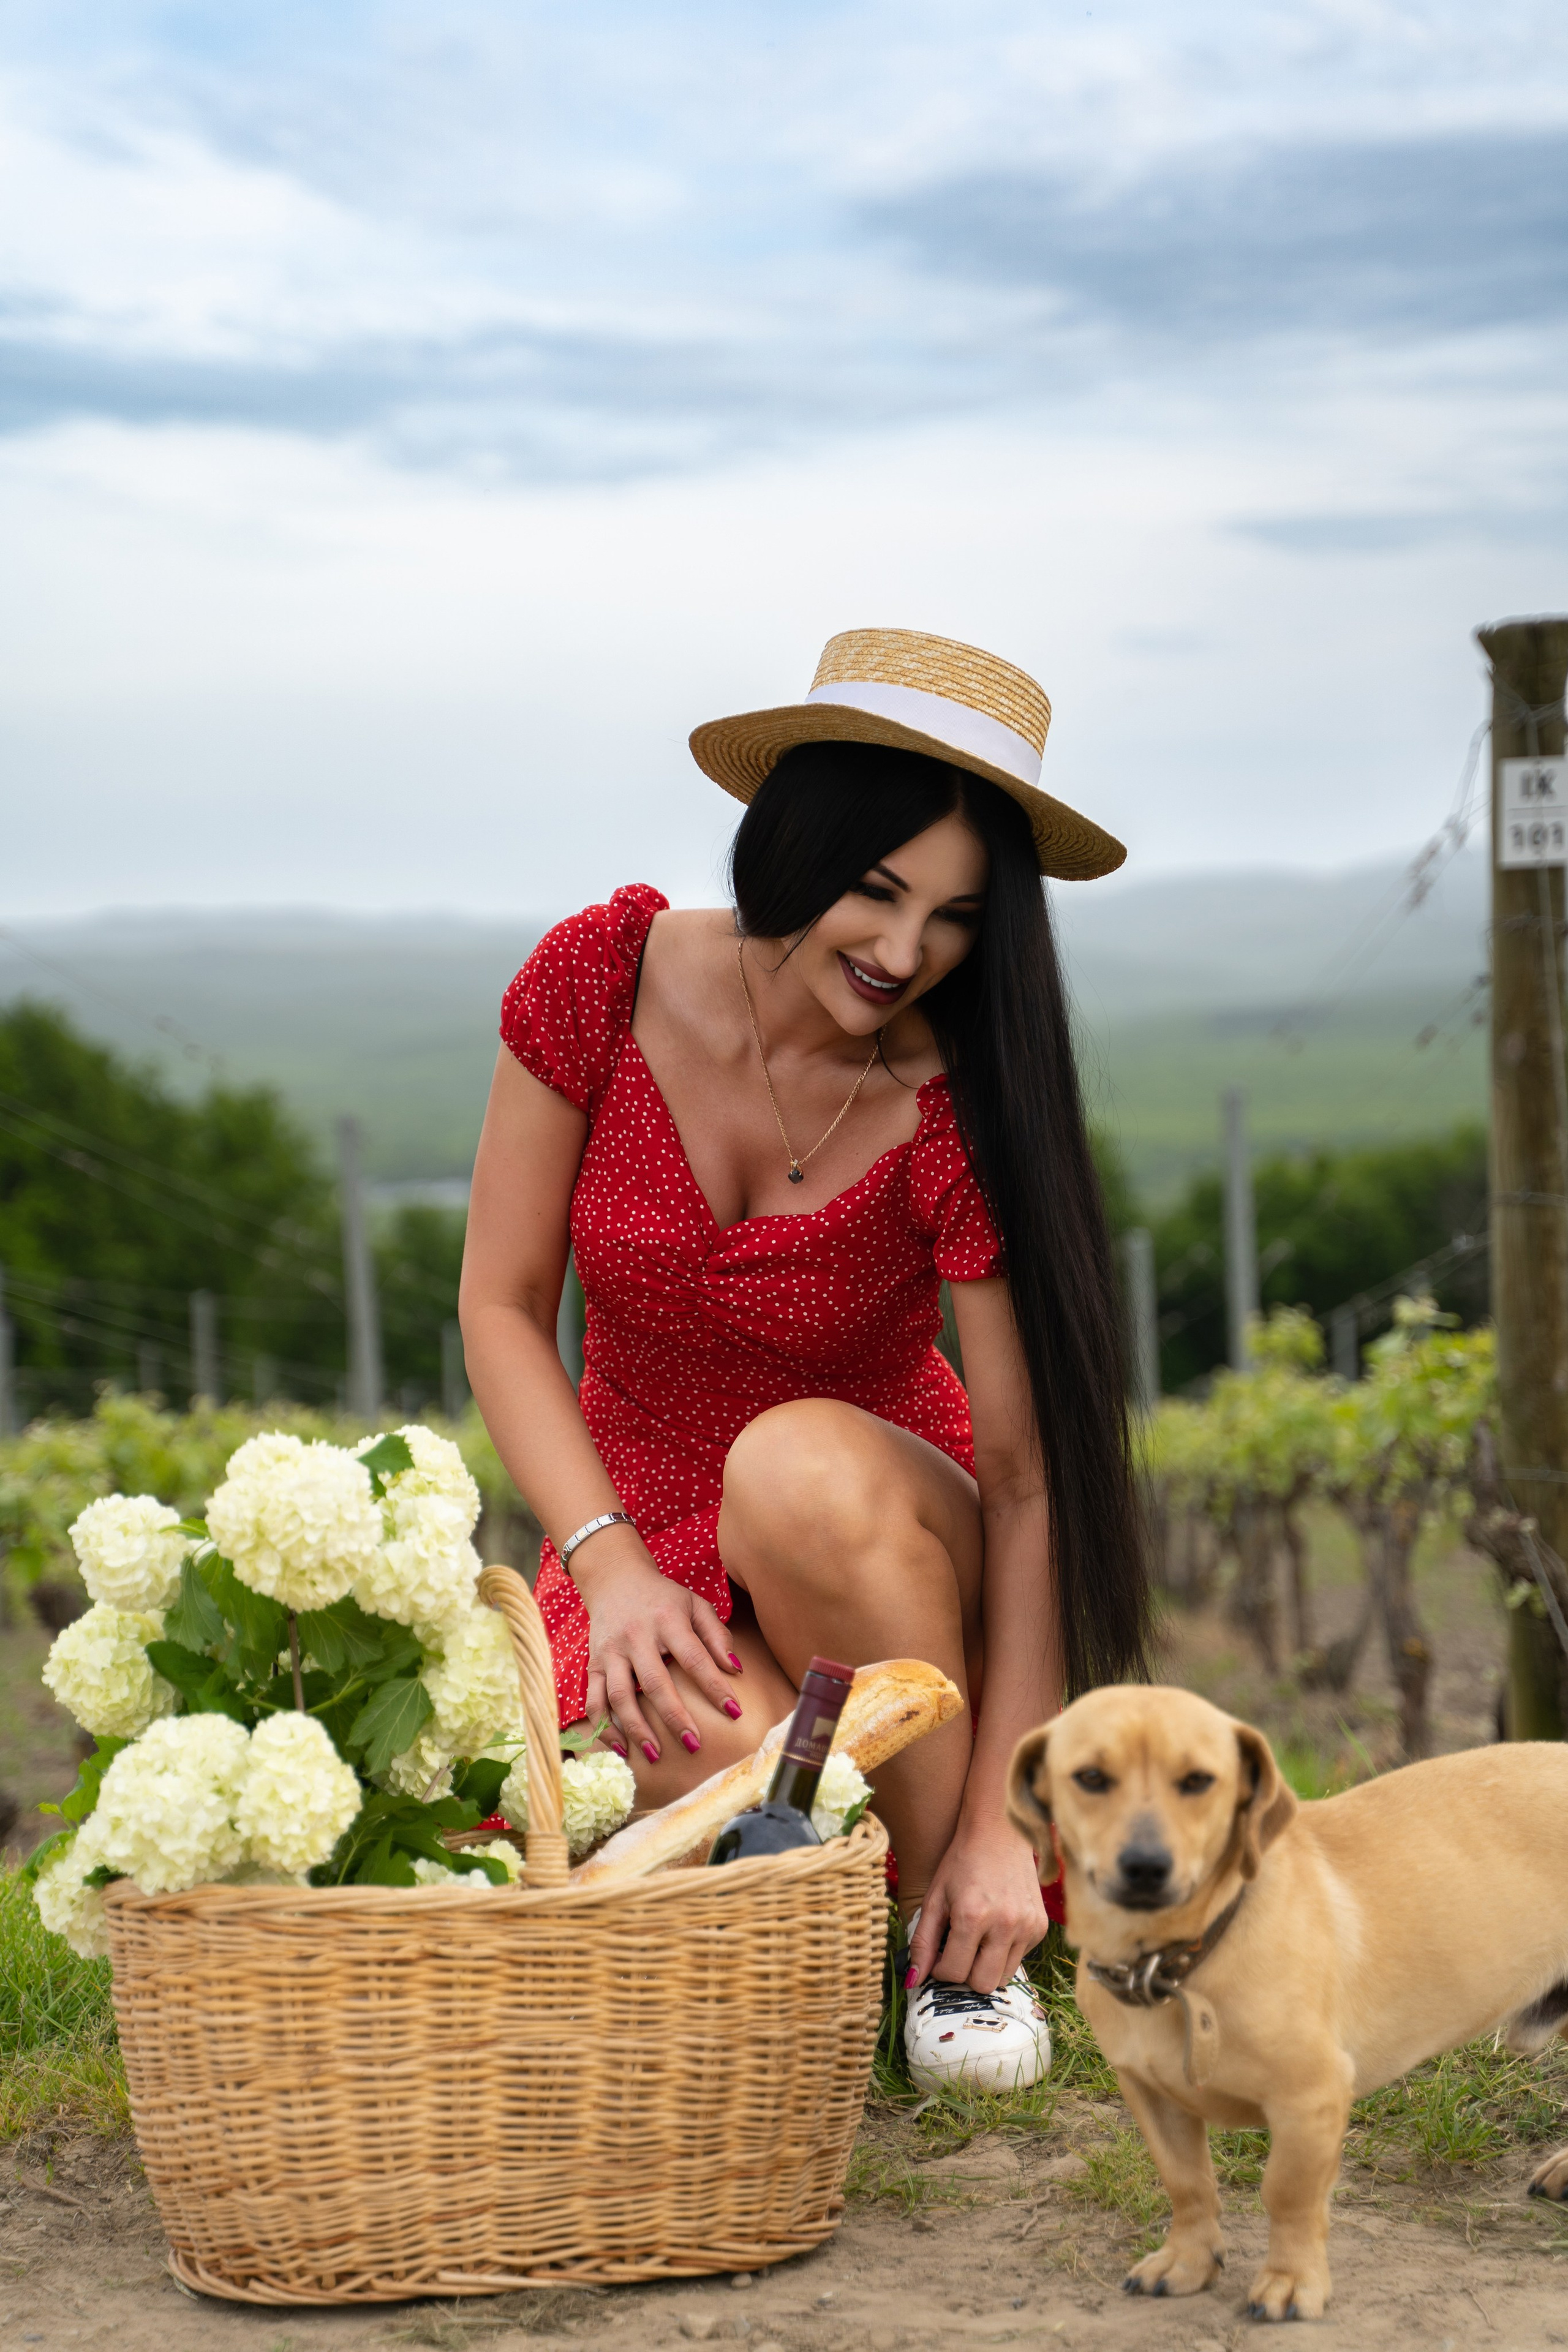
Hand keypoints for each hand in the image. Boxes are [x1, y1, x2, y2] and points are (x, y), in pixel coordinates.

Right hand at [574, 1535, 740, 1761]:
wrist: (615, 1578)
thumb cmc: (663, 1598)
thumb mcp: (695, 1604)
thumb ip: (717, 1635)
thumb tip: (736, 1670)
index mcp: (667, 1620)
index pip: (694, 1657)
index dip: (714, 1686)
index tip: (734, 1712)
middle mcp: (636, 1636)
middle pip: (655, 1682)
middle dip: (674, 1717)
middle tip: (694, 1745)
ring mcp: (611, 1651)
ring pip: (620, 1696)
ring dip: (637, 1729)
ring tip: (655, 1755)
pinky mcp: (593, 1663)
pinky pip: (595, 1700)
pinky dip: (605, 1727)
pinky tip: (620, 1748)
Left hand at [907, 1817, 1047, 1995]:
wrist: (999, 1832)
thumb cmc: (961, 1862)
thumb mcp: (934, 1898)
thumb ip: (922, 1941)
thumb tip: (913, 1980)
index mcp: (972, 1916)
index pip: (953, 1972)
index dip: (940, 1970)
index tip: (939, 1957)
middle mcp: (1004, 1925)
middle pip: (982, 1984)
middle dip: (965, 1975)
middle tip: (958, 1953)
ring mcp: (1027, 1927)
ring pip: (1004, 1978)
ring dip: (986, 1968)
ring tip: (978, 1941)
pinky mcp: (1041, 1927)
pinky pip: (1020, 1959)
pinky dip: (1005, 1953)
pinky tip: (997, 1929)